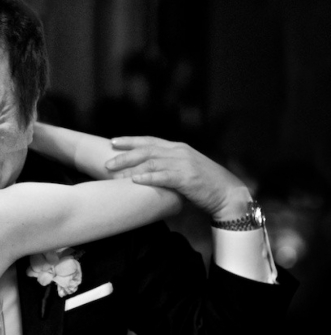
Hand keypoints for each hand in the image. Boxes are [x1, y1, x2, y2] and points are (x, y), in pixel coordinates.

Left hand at [105, 136, 251, 220]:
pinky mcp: (187, 178)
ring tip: (114, 173)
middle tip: (107, 162)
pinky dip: (148, 177)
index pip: (149, 141)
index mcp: (178, 148)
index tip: (112, 142)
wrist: (228, 194)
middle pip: (146, 149)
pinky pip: (164, 176)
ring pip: (152, 161)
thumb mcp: (185, 169)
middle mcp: (180, 152)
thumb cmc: (205, 184)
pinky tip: (135, 180)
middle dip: (124, 155)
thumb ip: (169, 166)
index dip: (130, 141)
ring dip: (131, 167)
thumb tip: (148, 170)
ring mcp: (184, 164)